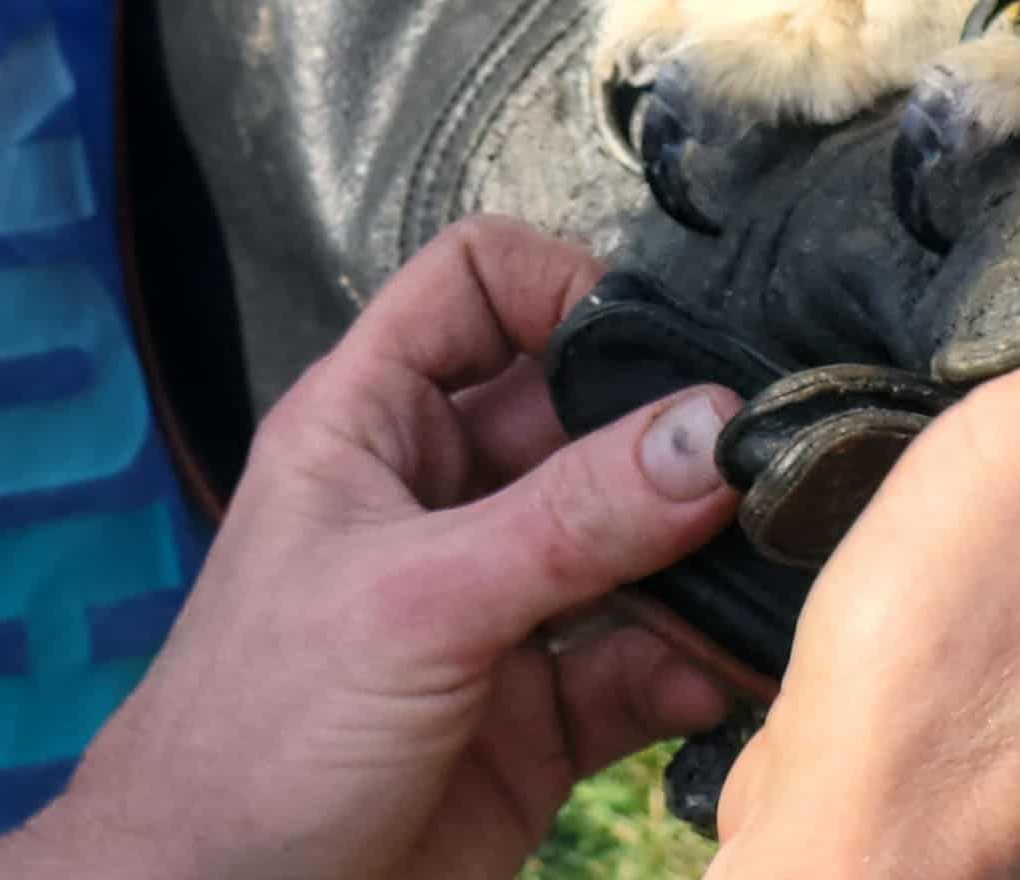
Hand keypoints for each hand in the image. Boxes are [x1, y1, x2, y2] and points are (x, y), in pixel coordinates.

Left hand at [56, 217, 743, 879]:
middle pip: (575, 417)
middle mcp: (435, 499)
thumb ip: (571, 518)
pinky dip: (689, 667)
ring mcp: (489, 608)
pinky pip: (635, 668)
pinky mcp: (531, 722)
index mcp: (371, 424)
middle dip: (666, 436)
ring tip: (766, 570)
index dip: (559, 285)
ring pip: (623, 548)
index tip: (652, 341)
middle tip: (757, 462)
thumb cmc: (253, 733)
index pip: (474, 286)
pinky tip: (726, 671)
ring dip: (696, 561)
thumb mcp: (418, 598)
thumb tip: (709, 427)